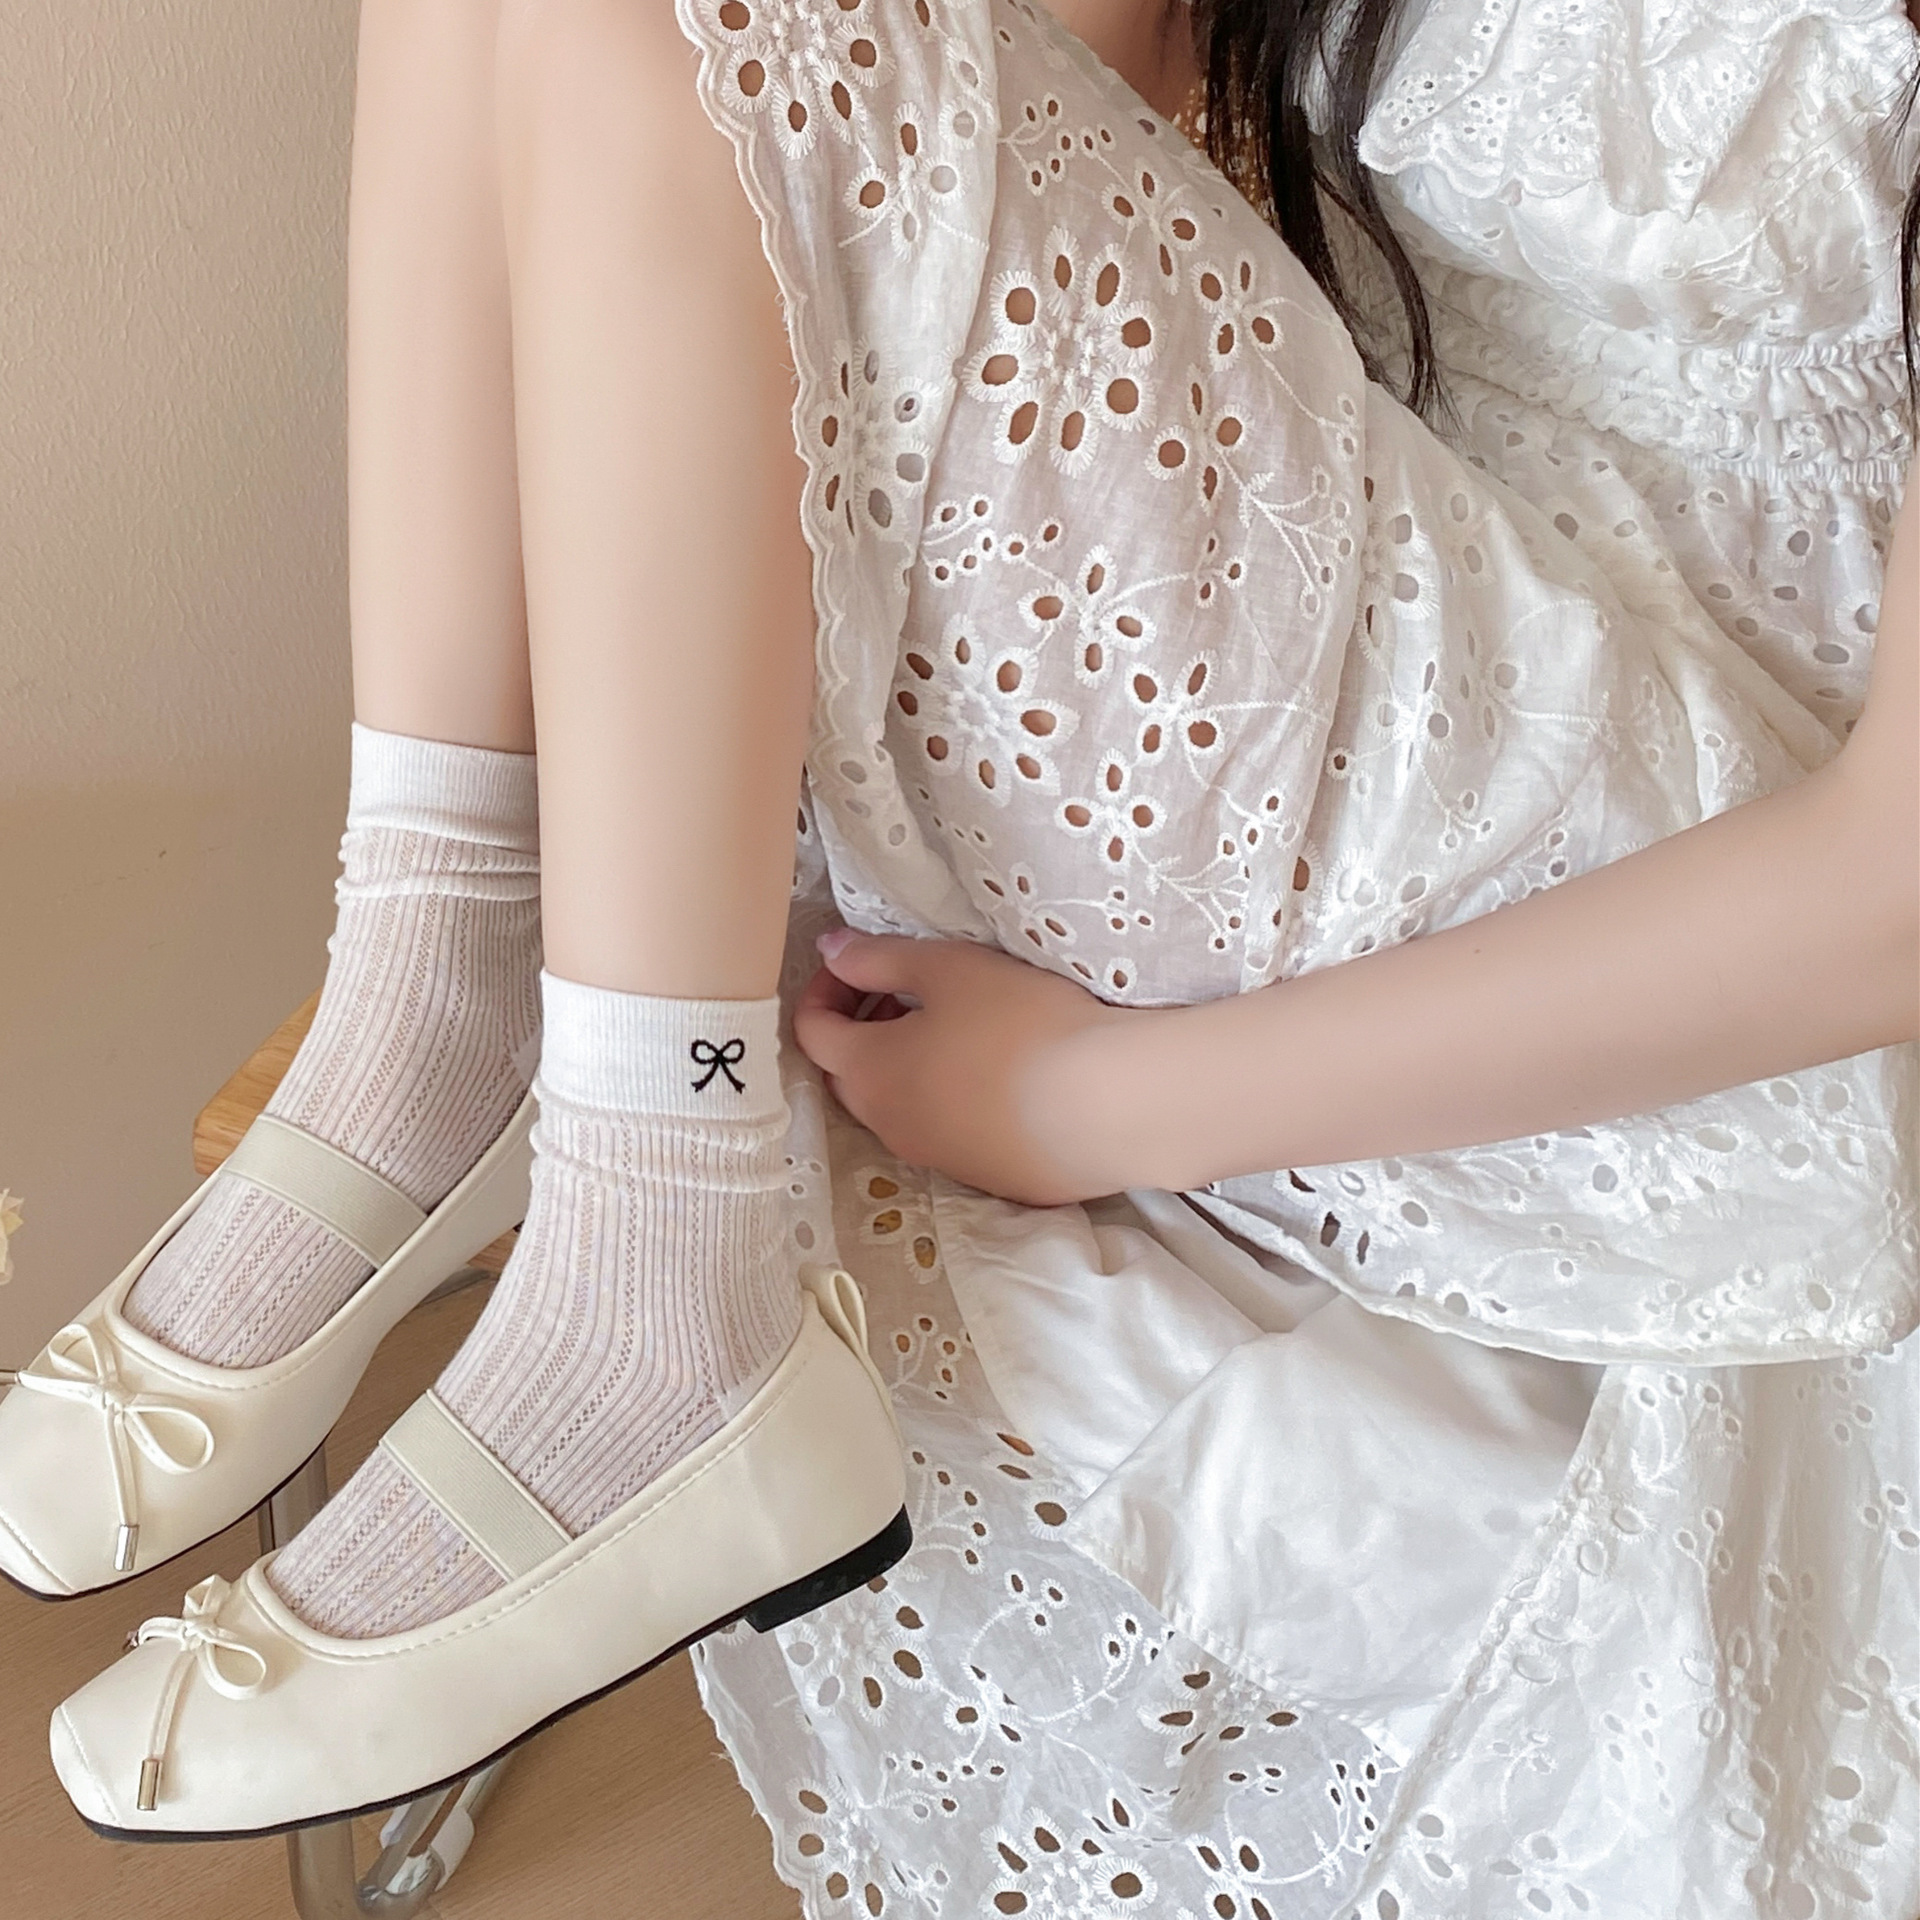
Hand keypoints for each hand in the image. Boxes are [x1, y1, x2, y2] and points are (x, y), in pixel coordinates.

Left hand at [792, 930, 1141, 1205]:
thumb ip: (879, 958)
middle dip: (863, 1032)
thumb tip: (829, 950)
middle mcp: (890, 1127)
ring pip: (901, 1111)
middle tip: (904, 996)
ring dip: (909, 1070)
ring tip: (958, 1032)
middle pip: (850, 1077)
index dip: (824, 990)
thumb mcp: (948, 969)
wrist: (1108, 1107)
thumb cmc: (1020, 1025)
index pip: (813, 1032)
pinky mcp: (989, 1179)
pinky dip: (956, 1103)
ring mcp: (939, 1160)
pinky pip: (953, 1137)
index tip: (855, 963)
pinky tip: (1004, 1079)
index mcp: (869, 1073)